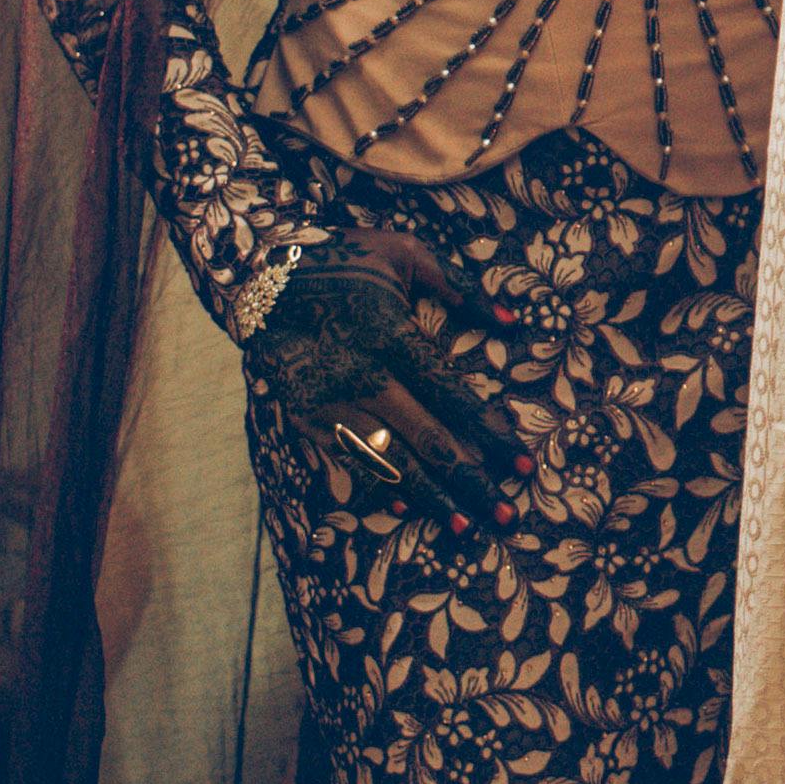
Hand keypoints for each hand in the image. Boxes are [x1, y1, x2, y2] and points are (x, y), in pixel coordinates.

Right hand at [244, 226, 508, 509]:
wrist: (259, 274)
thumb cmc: (343, 259)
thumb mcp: (404, 254)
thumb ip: (458, 286)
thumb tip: (510, 320)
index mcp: (391, 336)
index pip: (453, 396)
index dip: (491, 432)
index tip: (525, 461)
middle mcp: (363, 376)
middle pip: (427, 438)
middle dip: (470, 479)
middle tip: (507, 514)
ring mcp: (331, 401)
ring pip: (388, 459)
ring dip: (429, 497)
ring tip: (464, 528)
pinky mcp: (305, 416)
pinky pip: (347, 459)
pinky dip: (376, 486)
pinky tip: (404, 511)